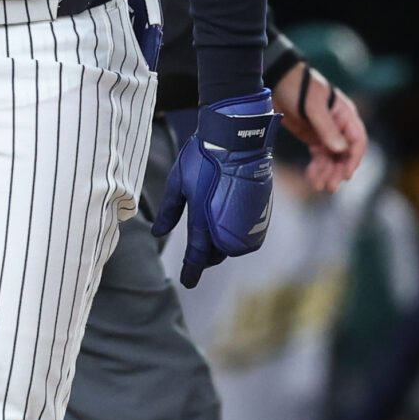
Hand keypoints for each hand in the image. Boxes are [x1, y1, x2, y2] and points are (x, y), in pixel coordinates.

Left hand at [152, 90, 276, 287]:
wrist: (238, 138)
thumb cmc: (203, 157)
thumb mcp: (177, 182)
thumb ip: (168, 211)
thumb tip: (157, 232)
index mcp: (202, 221)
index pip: (197, 256)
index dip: (191, 271)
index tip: (188, 281)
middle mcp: (226, 227)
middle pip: (216, 254)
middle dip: (206, 256)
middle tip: (198, 254)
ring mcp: (247, 221)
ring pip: (233, 246)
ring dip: (223, 245)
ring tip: (213, 234)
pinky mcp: (261, 212)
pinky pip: (248, 234)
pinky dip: (238, 234)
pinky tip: (230, 224)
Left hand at [271, 62, 367, 193]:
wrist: (277, 79)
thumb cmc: (298, 87)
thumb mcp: (313, 106)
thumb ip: (327, 128)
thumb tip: (340, 150)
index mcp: (345, 115)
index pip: (357, 141)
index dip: (353, 159)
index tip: (346, 174)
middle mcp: (338, 126)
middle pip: (345, 154)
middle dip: (338, 171)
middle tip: (330, 186)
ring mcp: (325, 132)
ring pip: (332, 158)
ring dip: (327, 172)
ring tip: (317, 185)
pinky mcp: (312, 137)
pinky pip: (319, 157)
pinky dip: (317, 168)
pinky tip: (311, 177)